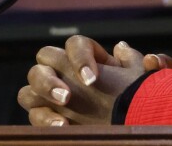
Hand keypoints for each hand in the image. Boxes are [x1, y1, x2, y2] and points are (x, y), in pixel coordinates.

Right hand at [18, 35, 146, 125]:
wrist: (134, 120)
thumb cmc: (137, 98)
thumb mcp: (141, 80)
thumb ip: (134, 62)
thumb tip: (120, 48)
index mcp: (87, 57)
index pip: (75, 44)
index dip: (79, 58)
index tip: (92, 80)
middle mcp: (66, 71)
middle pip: (44, 59)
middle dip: (51, 77)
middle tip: (68, 97)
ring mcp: (53, 96)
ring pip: (30, 88)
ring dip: (42, 98)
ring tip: (62, 117)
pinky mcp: (49, 118)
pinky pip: (34, 115)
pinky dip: (44, 122)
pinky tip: (63, 127)